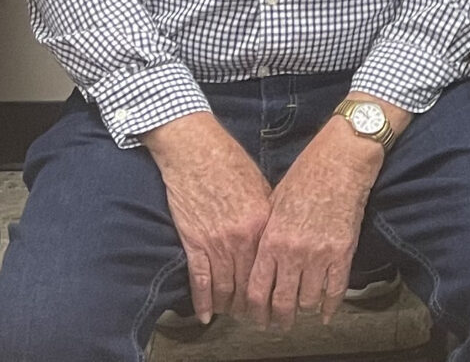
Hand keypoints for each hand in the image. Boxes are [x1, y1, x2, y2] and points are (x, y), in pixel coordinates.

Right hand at [146, 112, 274, 324]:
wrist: (195, 150)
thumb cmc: (229, 163)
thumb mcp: (261, 188)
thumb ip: (269, 217)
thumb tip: (276, 239)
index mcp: (263, 224)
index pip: (272, 269)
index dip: (274, 291)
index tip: (276, 303)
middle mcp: (243, 238)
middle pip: (250, 285)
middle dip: (254, 307)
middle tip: (257, 319)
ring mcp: (216, 242)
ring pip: (226, 288)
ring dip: (230, 307)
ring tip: (234, 316)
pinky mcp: (194, 242)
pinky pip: (200, 280)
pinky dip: (203, 301)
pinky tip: (206, 316)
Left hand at [245, 109, 393, 327]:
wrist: (340, 162)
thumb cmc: (304, 176)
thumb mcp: (273, 203)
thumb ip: (266, 235)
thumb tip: (259, 260)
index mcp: (271, 240)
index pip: (257, 290)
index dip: (255, 310)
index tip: (256, 318)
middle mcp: (293, 252)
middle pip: (282, 302)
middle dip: (278, 320)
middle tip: (278, 326)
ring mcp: (320, 254)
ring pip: (308, 300)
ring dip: (303, 311)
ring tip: (300, 314)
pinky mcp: (343, 252)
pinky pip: (336, 290)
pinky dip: (330, 307)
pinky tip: (325, 315)